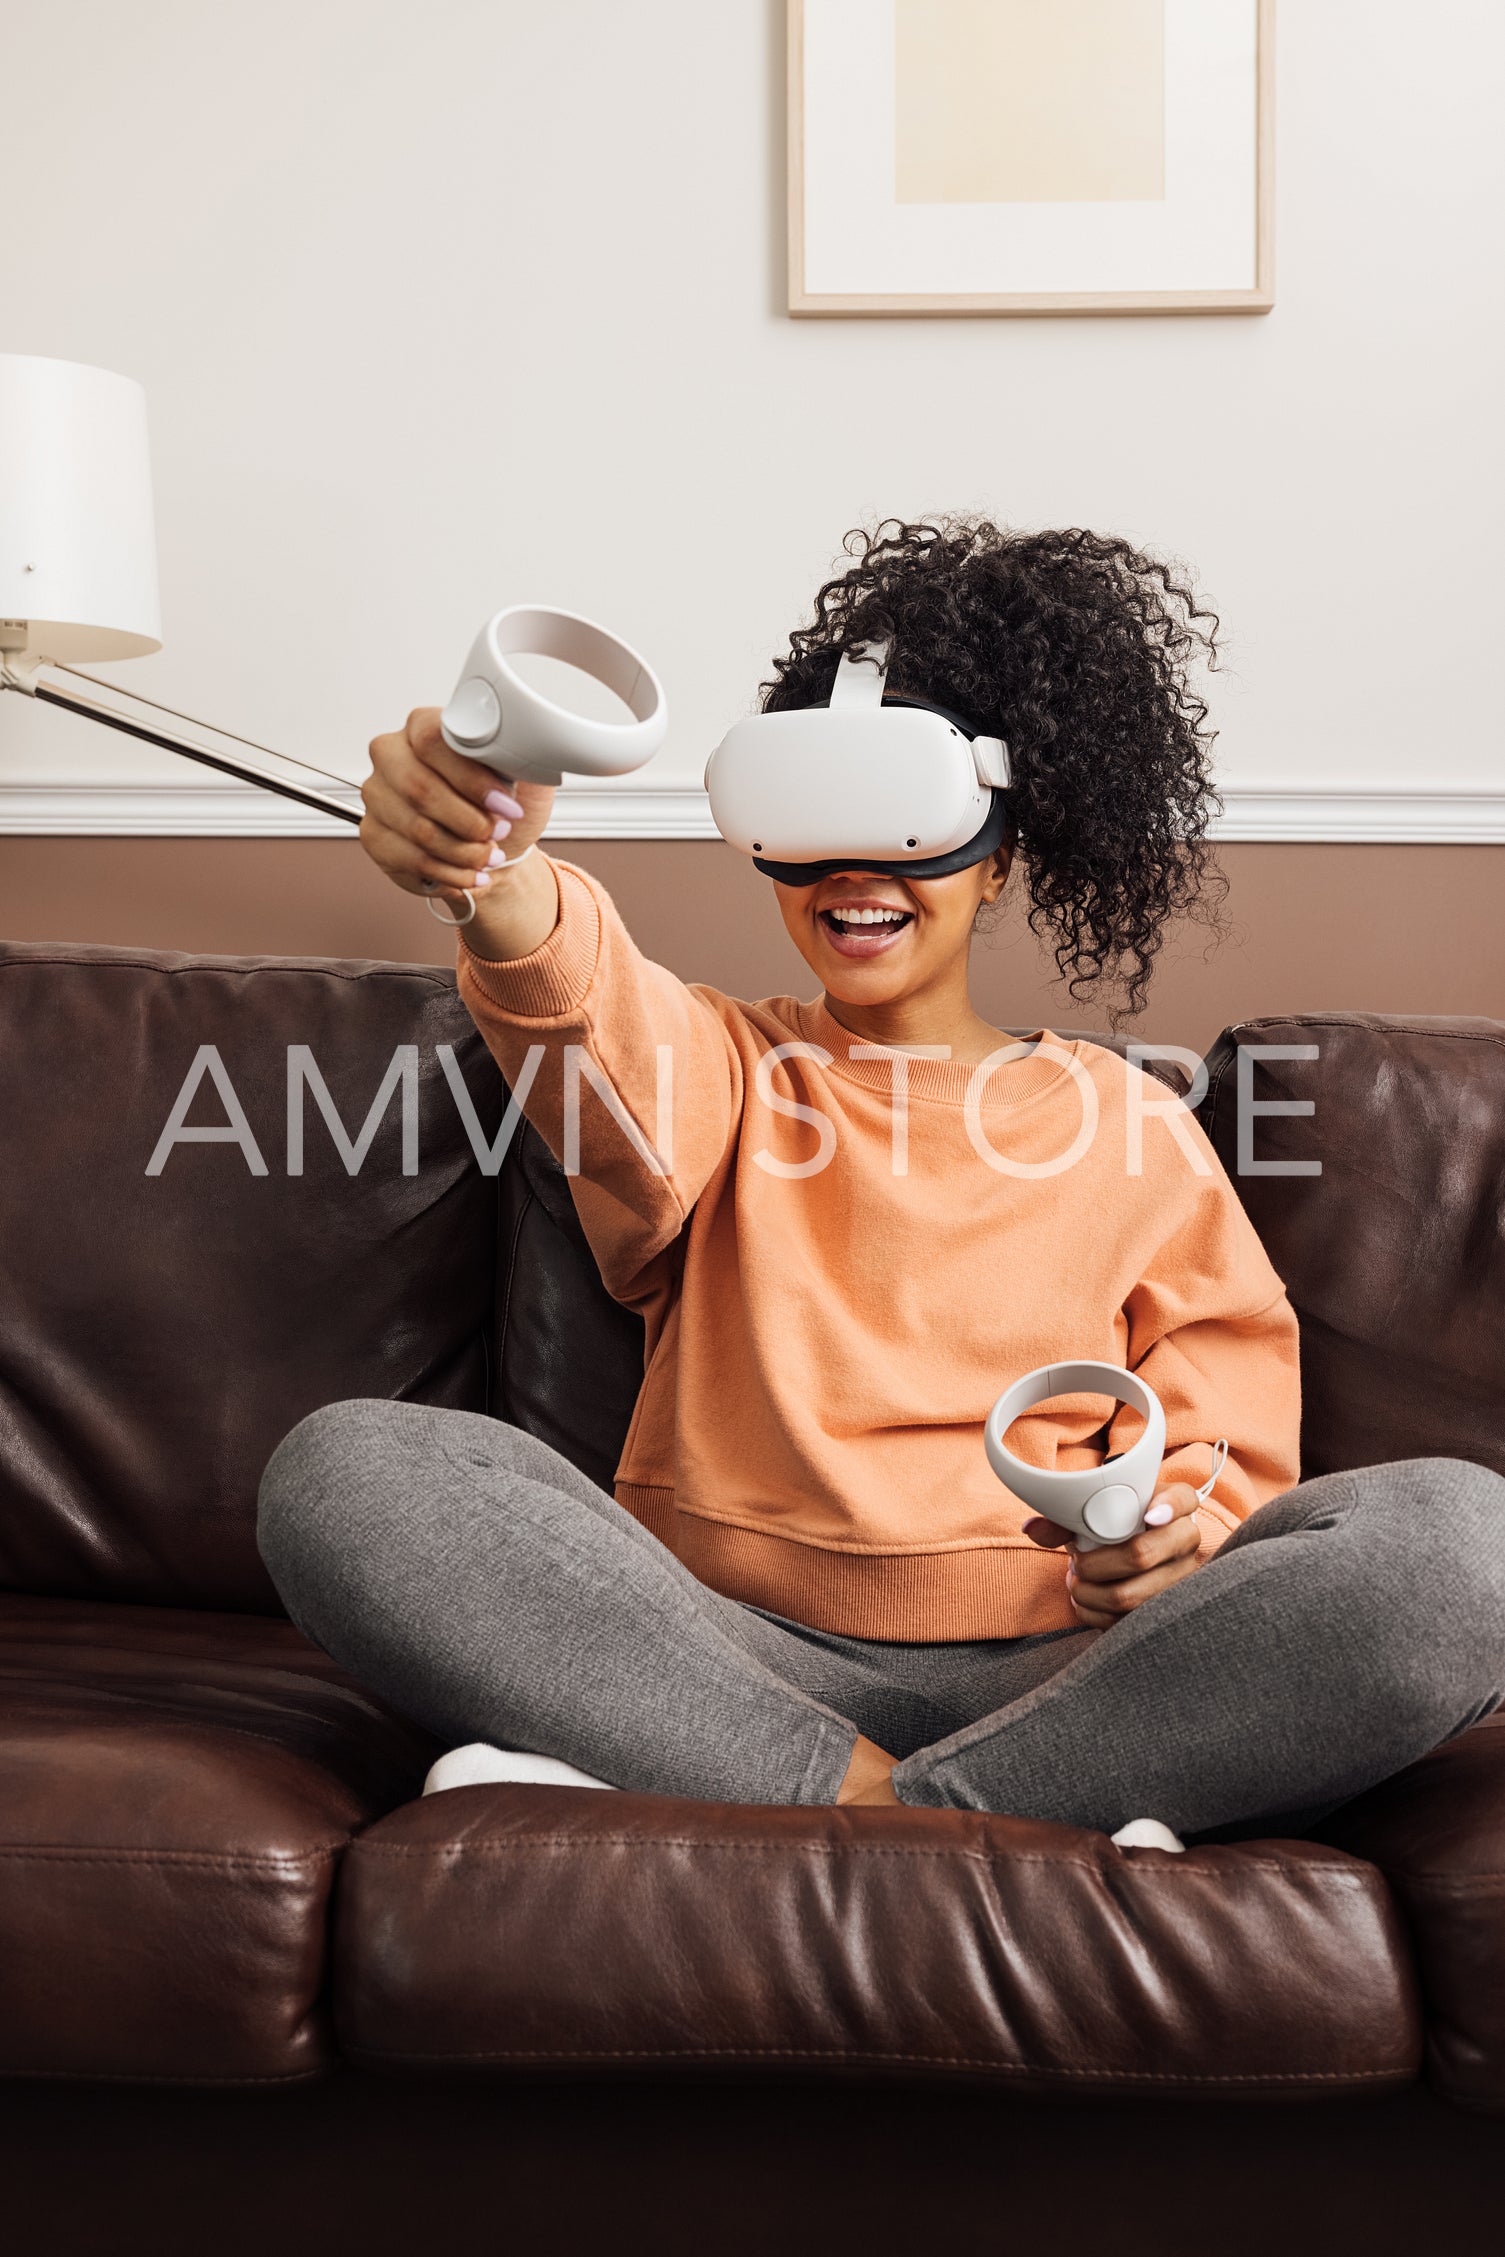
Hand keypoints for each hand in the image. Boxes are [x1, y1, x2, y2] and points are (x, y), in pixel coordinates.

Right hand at [360, 707, 558, 955]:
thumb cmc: (505, 806)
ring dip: (464, 852)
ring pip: (418, 830)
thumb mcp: (526, 772)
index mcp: (423, 726)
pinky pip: (410, 859)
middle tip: (499, 833)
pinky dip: (450, 873)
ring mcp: (377, 795)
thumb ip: (521, 752)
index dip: (471, 778)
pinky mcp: (373, 834)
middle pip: (419, 788)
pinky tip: (471, 874)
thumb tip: (524, 744)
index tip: (505, 804)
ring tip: (490, 857)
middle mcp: (391, 755)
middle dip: (469, 821)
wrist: (497, 846)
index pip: (432, 739)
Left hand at [1022, 1482, 1202, 1628]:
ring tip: (1077, 1581)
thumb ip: (1065, 1518)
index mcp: (1177, 1505)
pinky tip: (1087, 1600)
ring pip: (1129, 1596)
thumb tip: (1033, 1529)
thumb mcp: (1097, 1512)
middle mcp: (1186, 1540)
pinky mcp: (1167, 1612)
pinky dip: (1093, 1613)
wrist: (1129, 1550)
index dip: (1168, 1505)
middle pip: (1141, 1555)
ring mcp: (1182, 1579)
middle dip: (1095, 1563)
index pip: (1183, 1498)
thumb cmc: (1114, 1526)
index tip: (1148, 1514)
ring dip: (1089, 1592)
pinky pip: (1125, 1622)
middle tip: (1077, 1560)